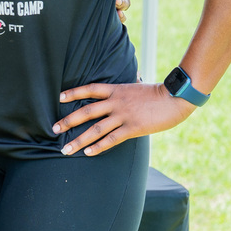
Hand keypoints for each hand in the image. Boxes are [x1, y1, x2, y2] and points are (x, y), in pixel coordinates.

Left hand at [53, 82, 195, 155]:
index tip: (60, 97)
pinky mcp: (133, 128)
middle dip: (68, 121)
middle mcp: (116, 102)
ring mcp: (123, 115)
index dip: (74, 93)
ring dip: (79, 140)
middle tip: (54, 129)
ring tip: (66, 149)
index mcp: (116, 89)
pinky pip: (112, 139)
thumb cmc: (159, 92)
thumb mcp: (138, 85)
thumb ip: (129, 86)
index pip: (90, 89)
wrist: (176, 97)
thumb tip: (132, 78)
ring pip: (96, 129)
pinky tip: (88, 153)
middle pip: (86, 111)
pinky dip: (99, 147)